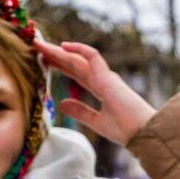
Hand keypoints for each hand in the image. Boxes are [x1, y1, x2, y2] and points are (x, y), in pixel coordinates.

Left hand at [35, 36, 155, 145]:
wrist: (143, 134)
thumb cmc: (126, 130)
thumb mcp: (97, 122)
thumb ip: (81, 111)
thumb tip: (62, 103)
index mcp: (102, 89)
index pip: (76, 73)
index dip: (60, 66)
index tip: (43, 61)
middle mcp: (103, 79)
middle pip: (74, 63)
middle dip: (55, 55)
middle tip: (36, 47)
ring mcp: (106, 77)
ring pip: (79, 58)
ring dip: (60, 51)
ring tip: (41, 44)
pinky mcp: (108, 77)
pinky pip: (93, 56)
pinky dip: (79, 49)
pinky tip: (63, 46)